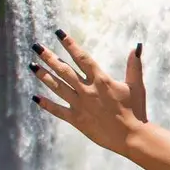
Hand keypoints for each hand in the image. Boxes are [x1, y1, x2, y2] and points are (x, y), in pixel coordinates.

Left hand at [29, 30, 147, 153]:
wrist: (131, 136)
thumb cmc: (136, 110)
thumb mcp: (136, 86)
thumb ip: (134, 66)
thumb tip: (136, 46)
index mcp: (101, 80)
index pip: (82, 58)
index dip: (70, 44)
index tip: (59, 33)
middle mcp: (87, 90)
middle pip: (64, 70)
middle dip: (49, 57)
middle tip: (37, 46)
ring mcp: (80, 105)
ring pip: (58, 87)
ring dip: (44, 75)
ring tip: (32, 65)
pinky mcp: (77, 120)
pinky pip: (58, 110)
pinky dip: (46, 104)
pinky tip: (35, 97)